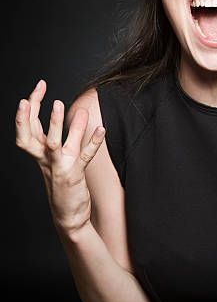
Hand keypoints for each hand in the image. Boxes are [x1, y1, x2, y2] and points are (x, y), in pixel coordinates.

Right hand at [15, 79, 105, 234]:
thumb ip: (60, 136)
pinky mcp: (74, 175)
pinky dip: (93, 143)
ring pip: (54, 143)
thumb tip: (68, 111)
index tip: (39, 85)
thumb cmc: (62, 183)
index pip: (28, 126)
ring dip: (56, 124)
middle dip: (29, 114)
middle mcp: (45, 159)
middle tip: (32, 95)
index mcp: (39, 153)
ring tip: (60, 104)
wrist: (68, 216)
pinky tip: (102, 129)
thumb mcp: (55, 158)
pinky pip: (84, 156)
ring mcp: (59, 166)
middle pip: (31, 134)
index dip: (30, 106)